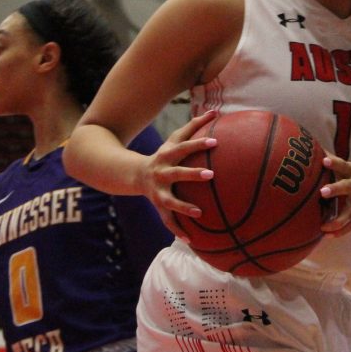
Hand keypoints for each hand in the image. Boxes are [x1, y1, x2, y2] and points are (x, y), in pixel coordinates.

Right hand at [137, 109, 217, 240]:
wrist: (134, 175)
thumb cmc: (164, 155)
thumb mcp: (174, 140)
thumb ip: (193, 126)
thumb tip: (215, 111)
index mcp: (167, 156)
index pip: (184, 147)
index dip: (198, 144)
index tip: (215, 141)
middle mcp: (161, 173)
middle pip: (177, 173)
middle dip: (192, 174)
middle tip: (211, 174)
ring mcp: (158, 191)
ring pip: (170, 201)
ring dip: (184, 207)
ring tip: (200, 212)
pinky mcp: (158, 206)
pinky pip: (168, 221)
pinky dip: (178, 230)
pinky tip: (191, 240)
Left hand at [318, 153, 350, 236]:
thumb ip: (333, 161)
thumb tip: (313, 146)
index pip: (343, 165)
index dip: (334, 162)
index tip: (323, 160)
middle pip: (347, 186)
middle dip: (336, 189)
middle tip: (322, 192)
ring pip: (349, 213)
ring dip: (336, 221)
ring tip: (323, 227)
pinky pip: (350, 226)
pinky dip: (339, 232)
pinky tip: (327, 235)